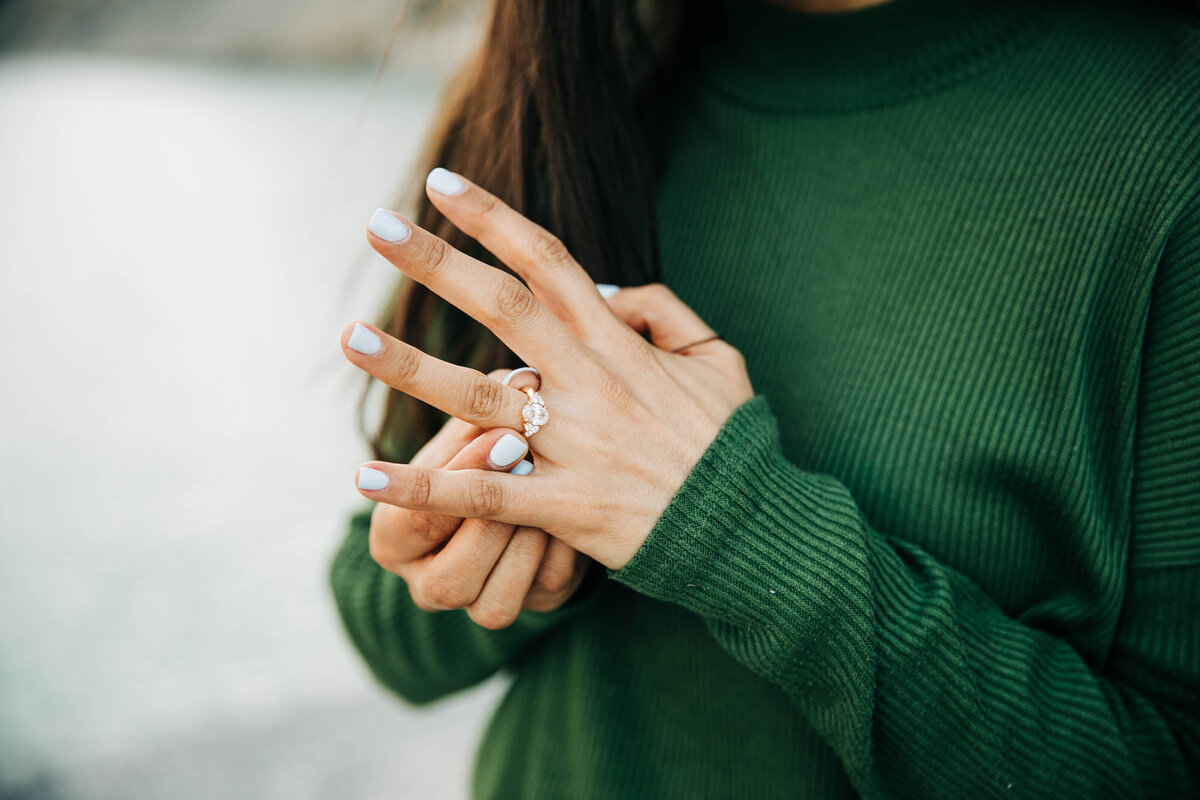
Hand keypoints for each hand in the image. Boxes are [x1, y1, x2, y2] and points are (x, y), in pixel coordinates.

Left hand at [345, 170, 753, 569]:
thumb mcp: (718, 359)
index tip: (440, 185)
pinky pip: (481, 493)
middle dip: (437, 261)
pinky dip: (421, 488)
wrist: (752, 529)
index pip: (548, 261)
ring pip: (477, 395)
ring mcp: (573, 443)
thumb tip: (610, 292)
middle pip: (502, 306)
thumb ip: (664, 312)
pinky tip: (363, 478)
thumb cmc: (731, 443)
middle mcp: (589, 382)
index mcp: (619, 344)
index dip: (493, 217)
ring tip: (351, 337)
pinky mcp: (563, 506)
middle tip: (377, 226)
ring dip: (409, 365)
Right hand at [362, 377, 589, 628]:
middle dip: (492, 530)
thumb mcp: (470, 432)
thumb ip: (477, 412)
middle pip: (451, 578)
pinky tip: (577, 523)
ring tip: (554, 501)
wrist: (526, 488)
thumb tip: (512, 383)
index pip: (414, 521)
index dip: (463, 477)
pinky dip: (560, 558)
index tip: (503, 436)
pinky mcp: (525, 605)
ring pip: (494, 605)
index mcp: (392, 536)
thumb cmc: (484, 448)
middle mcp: (423, 582)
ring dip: (526, 547)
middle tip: (531, 475)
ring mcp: (472, 603)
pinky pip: (544, 594)